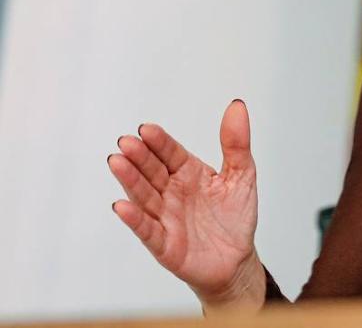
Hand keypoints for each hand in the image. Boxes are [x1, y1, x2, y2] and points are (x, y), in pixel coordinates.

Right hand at [107, 99, 263, 309]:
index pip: (170, 153)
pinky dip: (134, 219)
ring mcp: (165, 217)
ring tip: (117, 162)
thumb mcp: (242, 174)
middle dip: (139, 156)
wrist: (237, 259)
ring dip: (130, 180)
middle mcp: (172, 192)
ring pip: (144, 196)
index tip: (146, 129)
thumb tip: (237, 106)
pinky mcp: (164, 244)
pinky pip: (147, 230)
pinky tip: (122, 206)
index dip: (159, 142)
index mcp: (188, 172)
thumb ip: (236, 143)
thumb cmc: (235, 216)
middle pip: (152, 171)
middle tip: (126, 142)